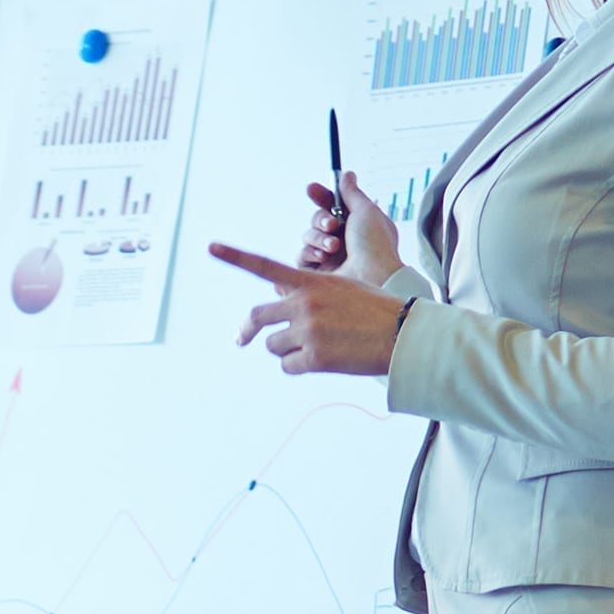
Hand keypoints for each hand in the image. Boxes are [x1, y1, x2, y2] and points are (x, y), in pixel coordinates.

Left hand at [205, 239, 405, 377]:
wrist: (403, 334)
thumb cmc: (378, 311)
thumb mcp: (344, 288)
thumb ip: (311, 295)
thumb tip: (284, 316)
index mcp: (311, 282)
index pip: (265, 266)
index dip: (234, 256)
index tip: (210, 246)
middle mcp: (303, 303)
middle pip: (257, 316)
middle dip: (249, 329)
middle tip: (241, 339)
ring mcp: (307, 330)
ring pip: (273, 345)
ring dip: (287, 350)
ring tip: (318, 347)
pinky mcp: (313, 356)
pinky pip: (287, 366)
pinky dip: (298, 366)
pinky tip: (323, 360)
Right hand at [298, 171, 400, 283]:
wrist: (373, 276)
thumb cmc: (375, 245)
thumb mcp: (366, 211)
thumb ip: (351, 192)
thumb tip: (346, 174)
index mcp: (355, 223)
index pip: (331, 204)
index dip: (320, 195)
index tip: (311, 189)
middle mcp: (341, 238)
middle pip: (316, 219)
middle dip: (321, 219)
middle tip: (332, 225)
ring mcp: (329, 255)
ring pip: (308, 236)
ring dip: (318, 238)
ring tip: (333, 247)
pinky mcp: (317, 272)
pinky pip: (301, 256)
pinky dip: (310, 253)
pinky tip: (323, 256)